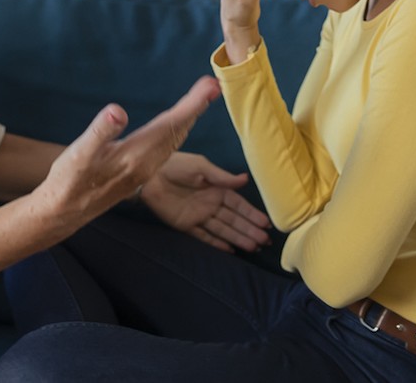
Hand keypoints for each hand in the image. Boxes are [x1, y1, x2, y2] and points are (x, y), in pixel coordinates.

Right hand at [36, 77, 221, 226]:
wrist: (65, 211)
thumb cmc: (70, 181)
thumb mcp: (79, 153)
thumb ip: (100, 131)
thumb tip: (118, 111)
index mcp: (135, 156)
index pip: (169, 125)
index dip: (191, 105)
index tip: (210, 87)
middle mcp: (147, 163)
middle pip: (178, 131)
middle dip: (197, 107)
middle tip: (213, 86)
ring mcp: (145, 169)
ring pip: (175, 139)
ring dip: (190, 118)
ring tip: (203, 99)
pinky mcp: (141, 172)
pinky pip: (168, 147)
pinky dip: (177, 130)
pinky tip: (179, 124)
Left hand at [141, 152, 271, 252]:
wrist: (149, 173)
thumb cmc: (176, 165)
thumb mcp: (201, 167)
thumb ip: (222, 177)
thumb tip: (245, 180)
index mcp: (216, 189)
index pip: (238, 205)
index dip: (252, 214)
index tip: (266, 223)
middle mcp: (210, 204)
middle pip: (234, 220)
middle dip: (249, 229)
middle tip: (265, 241)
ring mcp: (198, 216)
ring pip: (222, 229)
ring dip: (238, 238)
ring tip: (254, 247)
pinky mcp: (185, 225)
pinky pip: (203, 236)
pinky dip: (216, 243)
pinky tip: (230, 250)